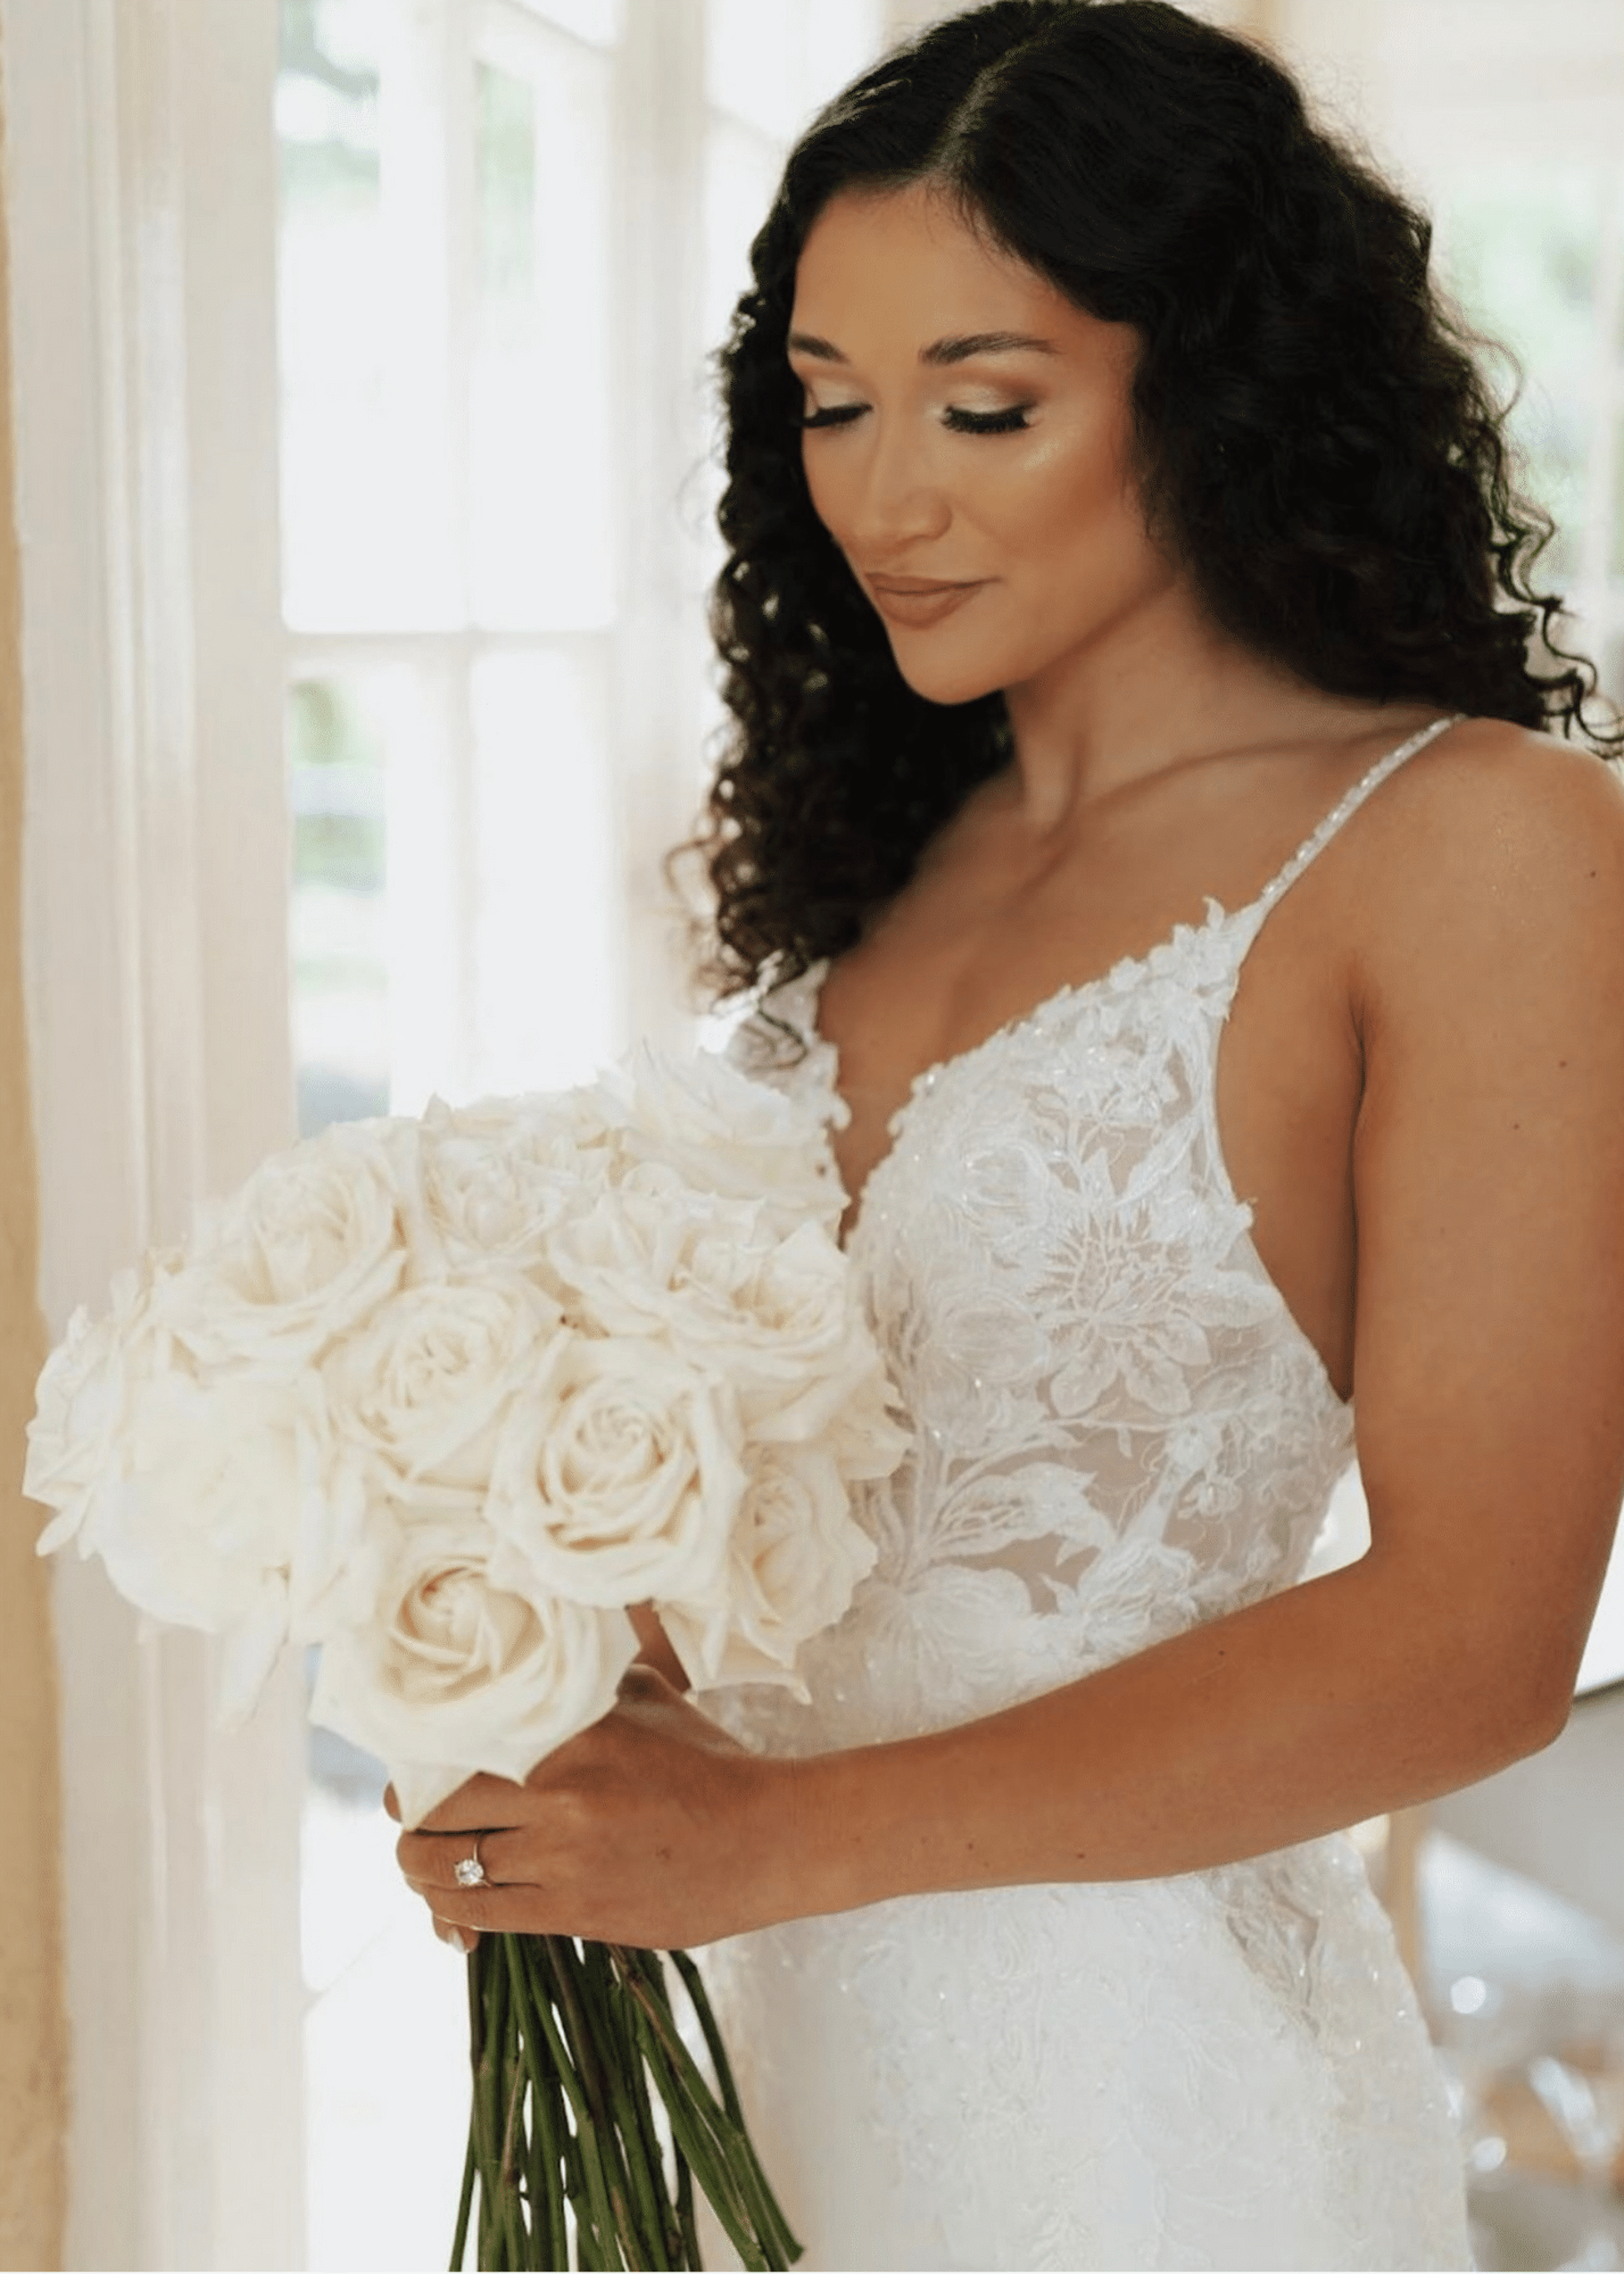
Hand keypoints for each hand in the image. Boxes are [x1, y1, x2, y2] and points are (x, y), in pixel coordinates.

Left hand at [389, 1665, 786, 1953]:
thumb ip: (586, 1686)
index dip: (417, 1771)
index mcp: (570, 1734)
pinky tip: (454, 1919)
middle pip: (438, 1817)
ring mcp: (567, 1859)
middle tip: (411, 1826)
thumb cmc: (708, 1763)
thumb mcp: (647, 1699)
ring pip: (453, 1874)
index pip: (455, 1753)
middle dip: (411, 1827)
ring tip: (422, 1871)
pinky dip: (457, 1919)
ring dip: (425, 1877)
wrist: (767, 1839)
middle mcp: (559, 1795)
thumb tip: (539, 1663)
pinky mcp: (579, 1911)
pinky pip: (488, 1918)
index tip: (412, 1778)